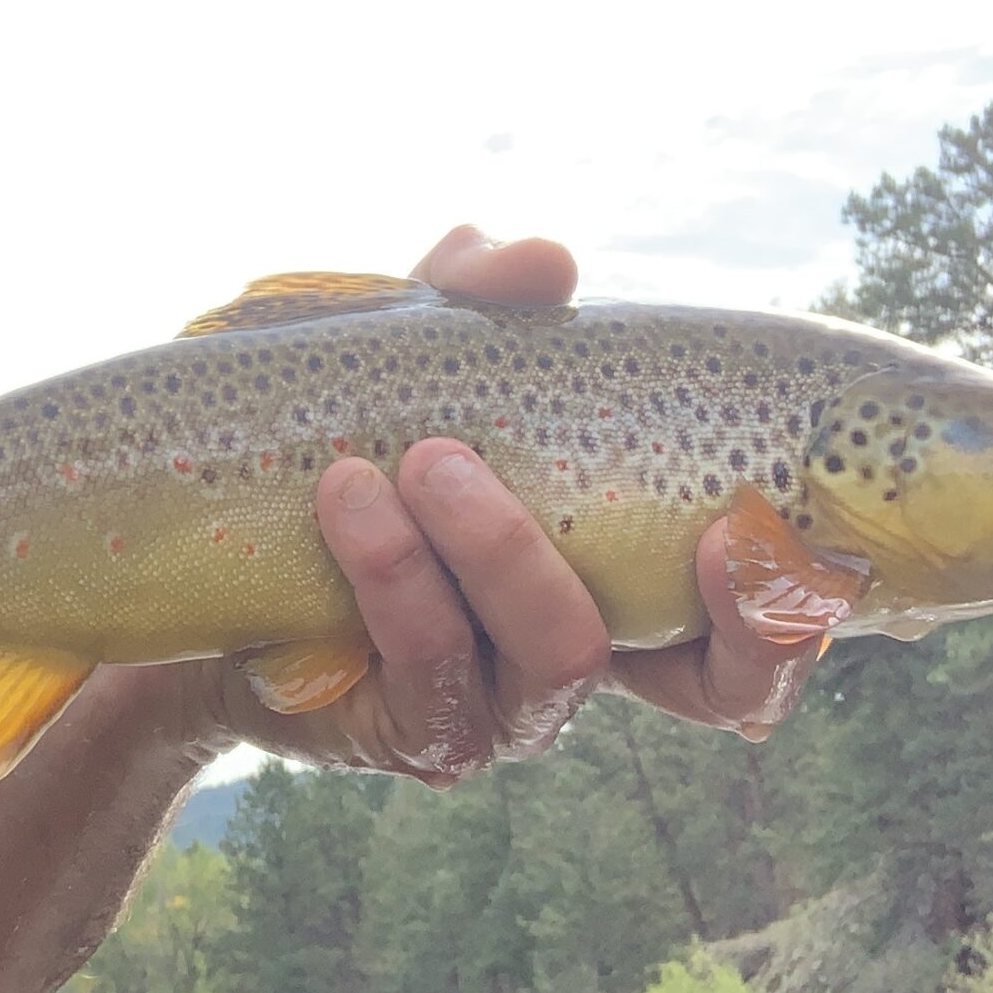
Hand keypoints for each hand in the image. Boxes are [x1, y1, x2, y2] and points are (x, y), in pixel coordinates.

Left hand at [181, 225, 822, 784]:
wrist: (200, 528)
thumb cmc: (337, 430)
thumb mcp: (404, 345)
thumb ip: (480, 297)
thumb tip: (544, 261)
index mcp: (626, 566)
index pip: (761, 620)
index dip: (792, 600)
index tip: (750, 526)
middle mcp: (588, 647)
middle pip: (710, 683)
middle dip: (691, 591)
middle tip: (586, 483)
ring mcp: (506, 706)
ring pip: (560, 658)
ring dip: (497, 549)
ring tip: (416, 458)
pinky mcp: (413, 731)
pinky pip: (433, 672)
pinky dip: (396, 578)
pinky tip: (346, 501)